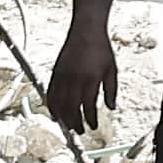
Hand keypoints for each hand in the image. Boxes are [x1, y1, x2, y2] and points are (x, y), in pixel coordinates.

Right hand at [45, 20, 116, 135]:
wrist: (86, 31)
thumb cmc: (100, 49)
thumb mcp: (112, 70)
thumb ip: (112, 90)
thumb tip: (111, 107)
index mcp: (90, 80)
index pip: (88, 106)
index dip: (90, 119)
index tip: (93, 126)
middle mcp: (74, 80)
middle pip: (71, 109)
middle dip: (75, 123)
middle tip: (80, 131)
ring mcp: (62, 77)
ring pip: (59, 104)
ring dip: (63, 117)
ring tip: (68, 126)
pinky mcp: (55, 73)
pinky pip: (50, 94)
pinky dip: (52, 106)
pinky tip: (55, 113)